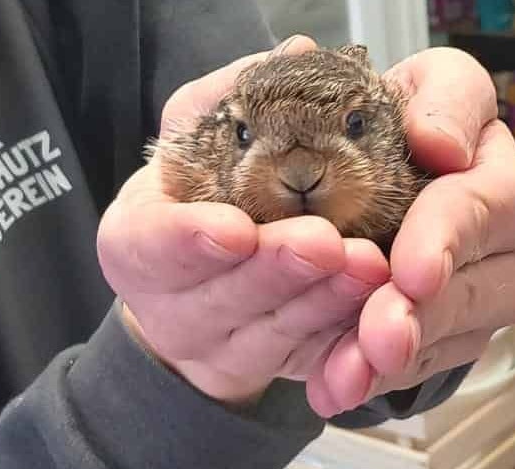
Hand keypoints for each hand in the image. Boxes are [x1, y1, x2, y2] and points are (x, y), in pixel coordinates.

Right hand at [97, 36, 388, 406]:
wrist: (208, 272)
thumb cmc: (207, 188)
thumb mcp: (206, 132)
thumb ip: (240, 96)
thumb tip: (300, 55)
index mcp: (139, 239)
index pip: (148, 245)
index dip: (188, 242)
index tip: (235, 229)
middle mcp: (169, 302)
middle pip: (220, 296)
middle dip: (277, 269)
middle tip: (326, 241)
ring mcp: (216, 346)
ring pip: (269, 333)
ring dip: (321, 303)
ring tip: (369, 268)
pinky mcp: (265, 368)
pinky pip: (305, 361)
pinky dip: (341, 341)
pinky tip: (375, 312)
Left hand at [306, 48, 514, 416]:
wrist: (368, 170)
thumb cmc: (394, 122)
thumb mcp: (422, 85)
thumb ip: (444, 100)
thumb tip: (443, 144)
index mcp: (501, 170)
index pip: (490, 203)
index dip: (450, 238)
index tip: (412, 272)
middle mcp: (509, 239)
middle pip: (479, 285)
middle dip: (425, 316)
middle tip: (379, 340)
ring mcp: (489, 289)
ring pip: (455, 336)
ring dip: (400, 359)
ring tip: (350, 376)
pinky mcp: (458, 330)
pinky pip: (426, 363)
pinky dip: (378, 377)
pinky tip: (339, 386)